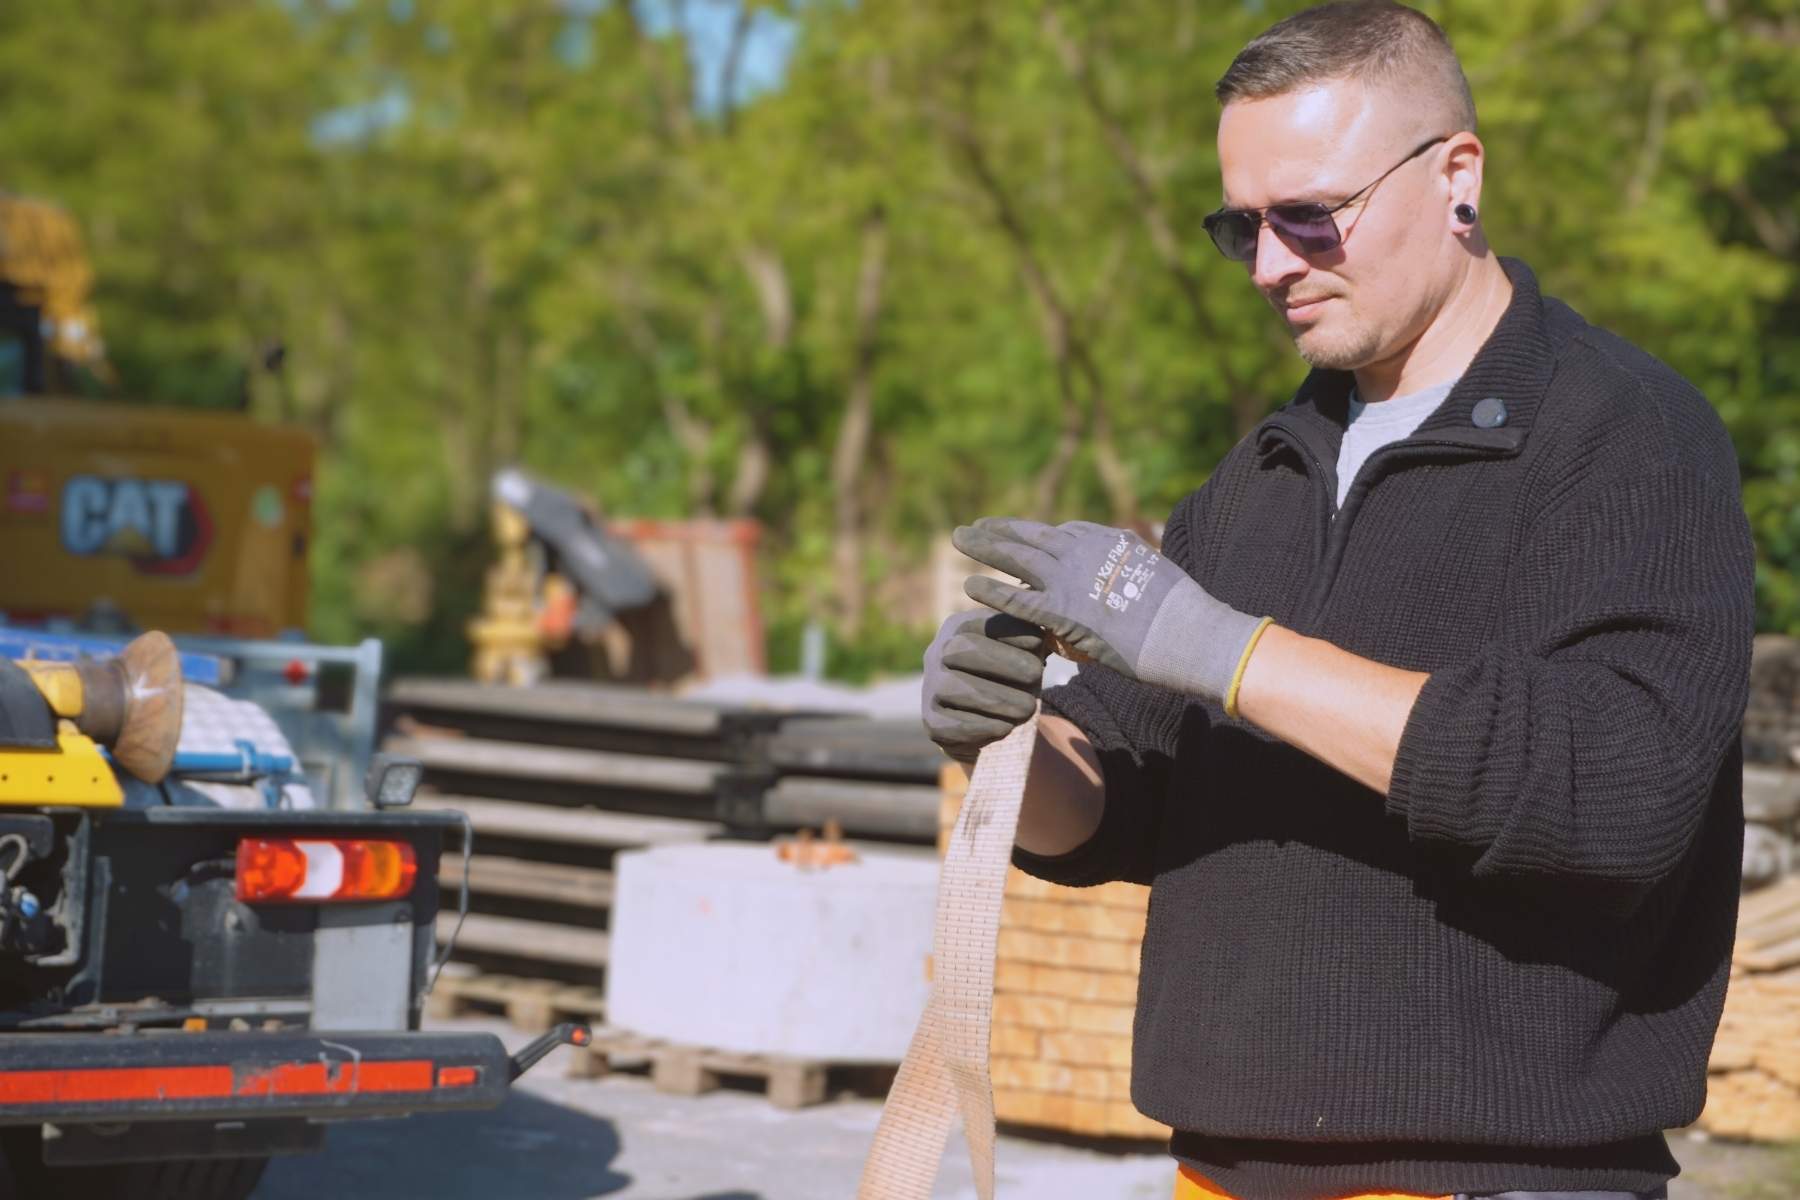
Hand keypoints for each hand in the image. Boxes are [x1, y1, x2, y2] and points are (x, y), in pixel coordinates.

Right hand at [921, 608, 1047, 763]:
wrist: (987, 717)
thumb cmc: (1011, 675)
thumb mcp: (1022, 650)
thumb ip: (1034, 640)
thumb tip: (1049, 634)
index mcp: (959, 627)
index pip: (981, 623)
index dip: (1011, 631)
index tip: (1040, 643)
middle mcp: (937, 653)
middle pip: (960, 649)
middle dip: (1003, 662)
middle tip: (1036, 675)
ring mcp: (929, 688)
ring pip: (952, 688)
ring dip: (995, 699)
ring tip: (1027, 708)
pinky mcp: (931, 722)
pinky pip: (948, 724)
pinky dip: (979, 727)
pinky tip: (1005, 728)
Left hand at [951, 518, 1267, 703]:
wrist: (1188, 633)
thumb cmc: (1180, 614)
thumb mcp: (1154, 575)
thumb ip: (1131, 567)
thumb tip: (1131, 562)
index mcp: (1108, 541)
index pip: (1062, 533)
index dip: (1035, 536)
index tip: (1016, 535)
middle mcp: (1084, 552)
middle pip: (1031, 535)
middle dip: (1000, 530)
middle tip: (974, 527)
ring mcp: (1070, 579)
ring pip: (1017, 556)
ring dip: (984, 547)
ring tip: (958, 539)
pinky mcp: (1062, 610)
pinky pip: (1017, 597)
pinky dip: (991, 590)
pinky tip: (969, 586)